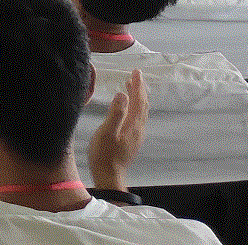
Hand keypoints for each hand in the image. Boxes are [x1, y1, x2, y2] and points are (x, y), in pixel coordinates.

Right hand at [88, 68, 147, 191]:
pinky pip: (137, 117)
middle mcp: (138, 128)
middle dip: (140, 89)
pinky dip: (135, 106)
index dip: (138, 86)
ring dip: (138, 97)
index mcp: (133, 125)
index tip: (136, 71)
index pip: (139, 101)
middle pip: (143, 105)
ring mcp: (136, 135)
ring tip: (131, 86)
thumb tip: (123, 94)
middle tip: (135, 74)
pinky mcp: (132, 139)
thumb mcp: (107, 132)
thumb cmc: (105, 154)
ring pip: (141, 112)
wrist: (109, 175)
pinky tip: (128, 107)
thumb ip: (116, 113)